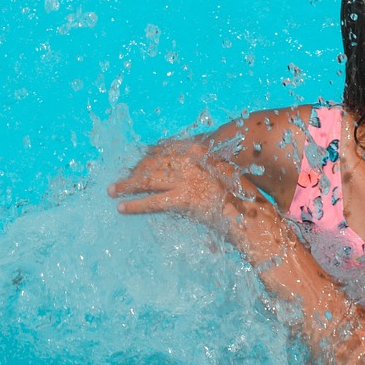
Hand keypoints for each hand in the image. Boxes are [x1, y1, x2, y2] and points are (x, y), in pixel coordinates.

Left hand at [107, 139, 239, 222]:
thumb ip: (202, 170)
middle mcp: (191, 160)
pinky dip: (135, 205)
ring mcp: (186, 178)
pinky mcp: (183, 198)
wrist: (252, 215)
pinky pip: (152, 201)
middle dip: (136, 171)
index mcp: (199, 150)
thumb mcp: (222, 176)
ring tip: (113, 191)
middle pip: (153, 163)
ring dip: (128, 185)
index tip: (137, 161)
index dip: (148, 156)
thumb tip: (184, 173)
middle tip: (122, 178)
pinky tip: (122, 208)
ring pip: (148, 179)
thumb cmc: (240, 199)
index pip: (165, 149)